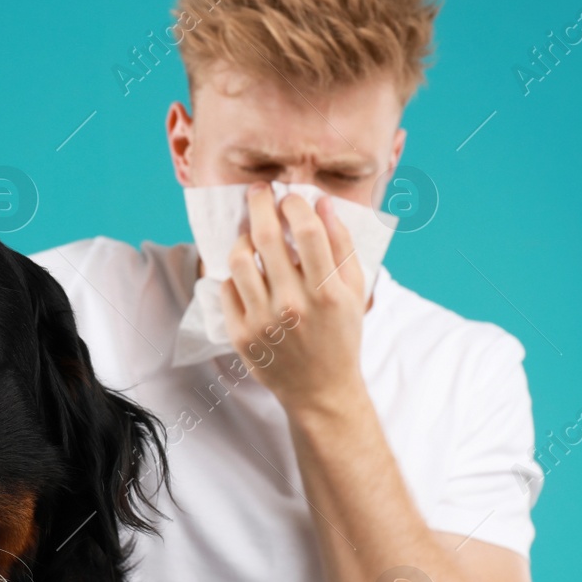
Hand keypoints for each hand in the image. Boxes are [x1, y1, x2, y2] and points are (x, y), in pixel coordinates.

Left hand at [221, 183, 367, 416]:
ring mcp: (263, 322)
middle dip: (259, 203)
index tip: (290, 197)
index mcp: (327, 293)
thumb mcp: (355, 291)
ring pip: (238, 259)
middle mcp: (293, 306)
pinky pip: (227, 288)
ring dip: (243, 238)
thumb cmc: (341, 335)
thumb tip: (322, 203)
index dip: (294, 204)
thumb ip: (341, 245)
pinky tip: (249, 274)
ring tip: (251, 236)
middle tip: (259, 192)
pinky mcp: (240, 335)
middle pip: (265, 236)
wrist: (321, 390)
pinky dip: (236, 275)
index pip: (306, 231)